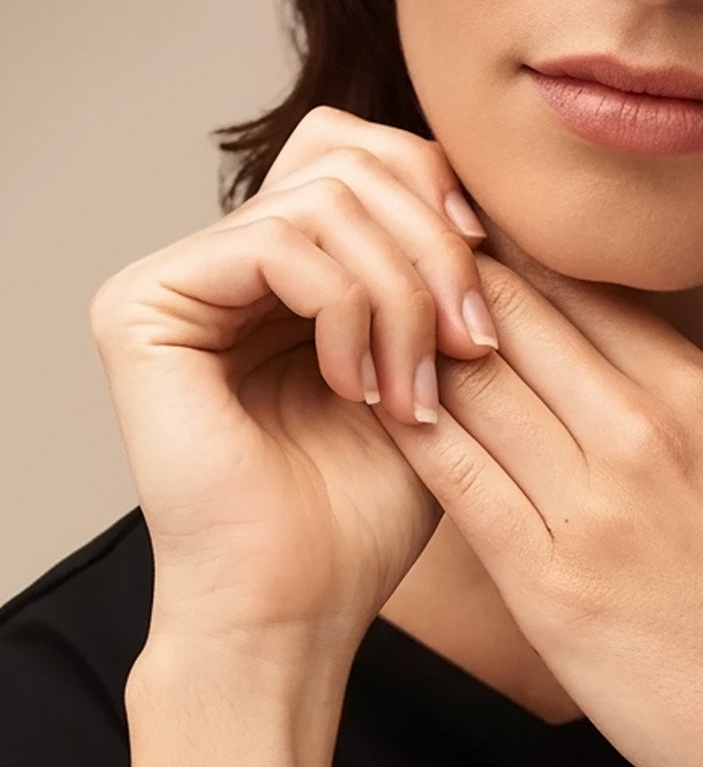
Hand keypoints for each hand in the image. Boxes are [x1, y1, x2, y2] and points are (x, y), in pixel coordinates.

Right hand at [87, 105, 501, 661]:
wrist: (296, 611)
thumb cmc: (366, 522)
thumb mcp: (439, 389)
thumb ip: (447, 293)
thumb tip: (491, 209)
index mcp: (294, 275)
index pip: (369, 160)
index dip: (443, 201)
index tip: (494, 297)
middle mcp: (230, 263)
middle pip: (348, 155)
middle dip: (435, 247)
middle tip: (474, 344)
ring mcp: (182, 280)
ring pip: (323, 198)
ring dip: (401, 297)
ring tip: (418, 395)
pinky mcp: (144, 306)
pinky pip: (274, 244)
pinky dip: (345, 311)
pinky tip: (360, 392)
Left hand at [368, 252, 702, 766]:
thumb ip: (670, 416)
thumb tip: (593, 374)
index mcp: (702, 394)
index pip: (572, 278)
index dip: (490, 252)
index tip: (434, 245)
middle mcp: (651, 427)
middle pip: (509, 309)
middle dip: (429, 281)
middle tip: (361, 268)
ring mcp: (602, 503)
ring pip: (470, 380)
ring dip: (400, 348)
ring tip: (344, 334)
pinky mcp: (557, 585)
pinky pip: (454, 476)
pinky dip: (402, 431)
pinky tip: (362, 412)